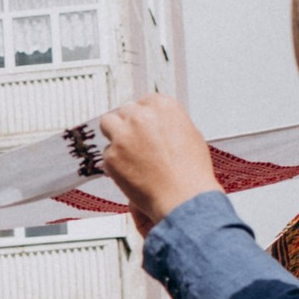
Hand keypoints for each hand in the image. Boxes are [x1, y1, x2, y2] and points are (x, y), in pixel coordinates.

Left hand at [95, 91, 226, 230]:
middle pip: (124, 110)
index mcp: (163, 107)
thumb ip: (170, 123)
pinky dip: (115, 162)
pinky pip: (107, 154)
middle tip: (135, 140)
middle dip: (128, 123)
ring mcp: (123, 135)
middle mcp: (140, 116)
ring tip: (127, 152)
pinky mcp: (112, 156)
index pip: (144, 101)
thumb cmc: (191, 172)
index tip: (143, 124)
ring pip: (108, 124)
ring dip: (115, 135)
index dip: (143, 114)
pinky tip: (131, 172)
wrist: (183, 197)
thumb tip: (160, 124)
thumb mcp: (190, 135)